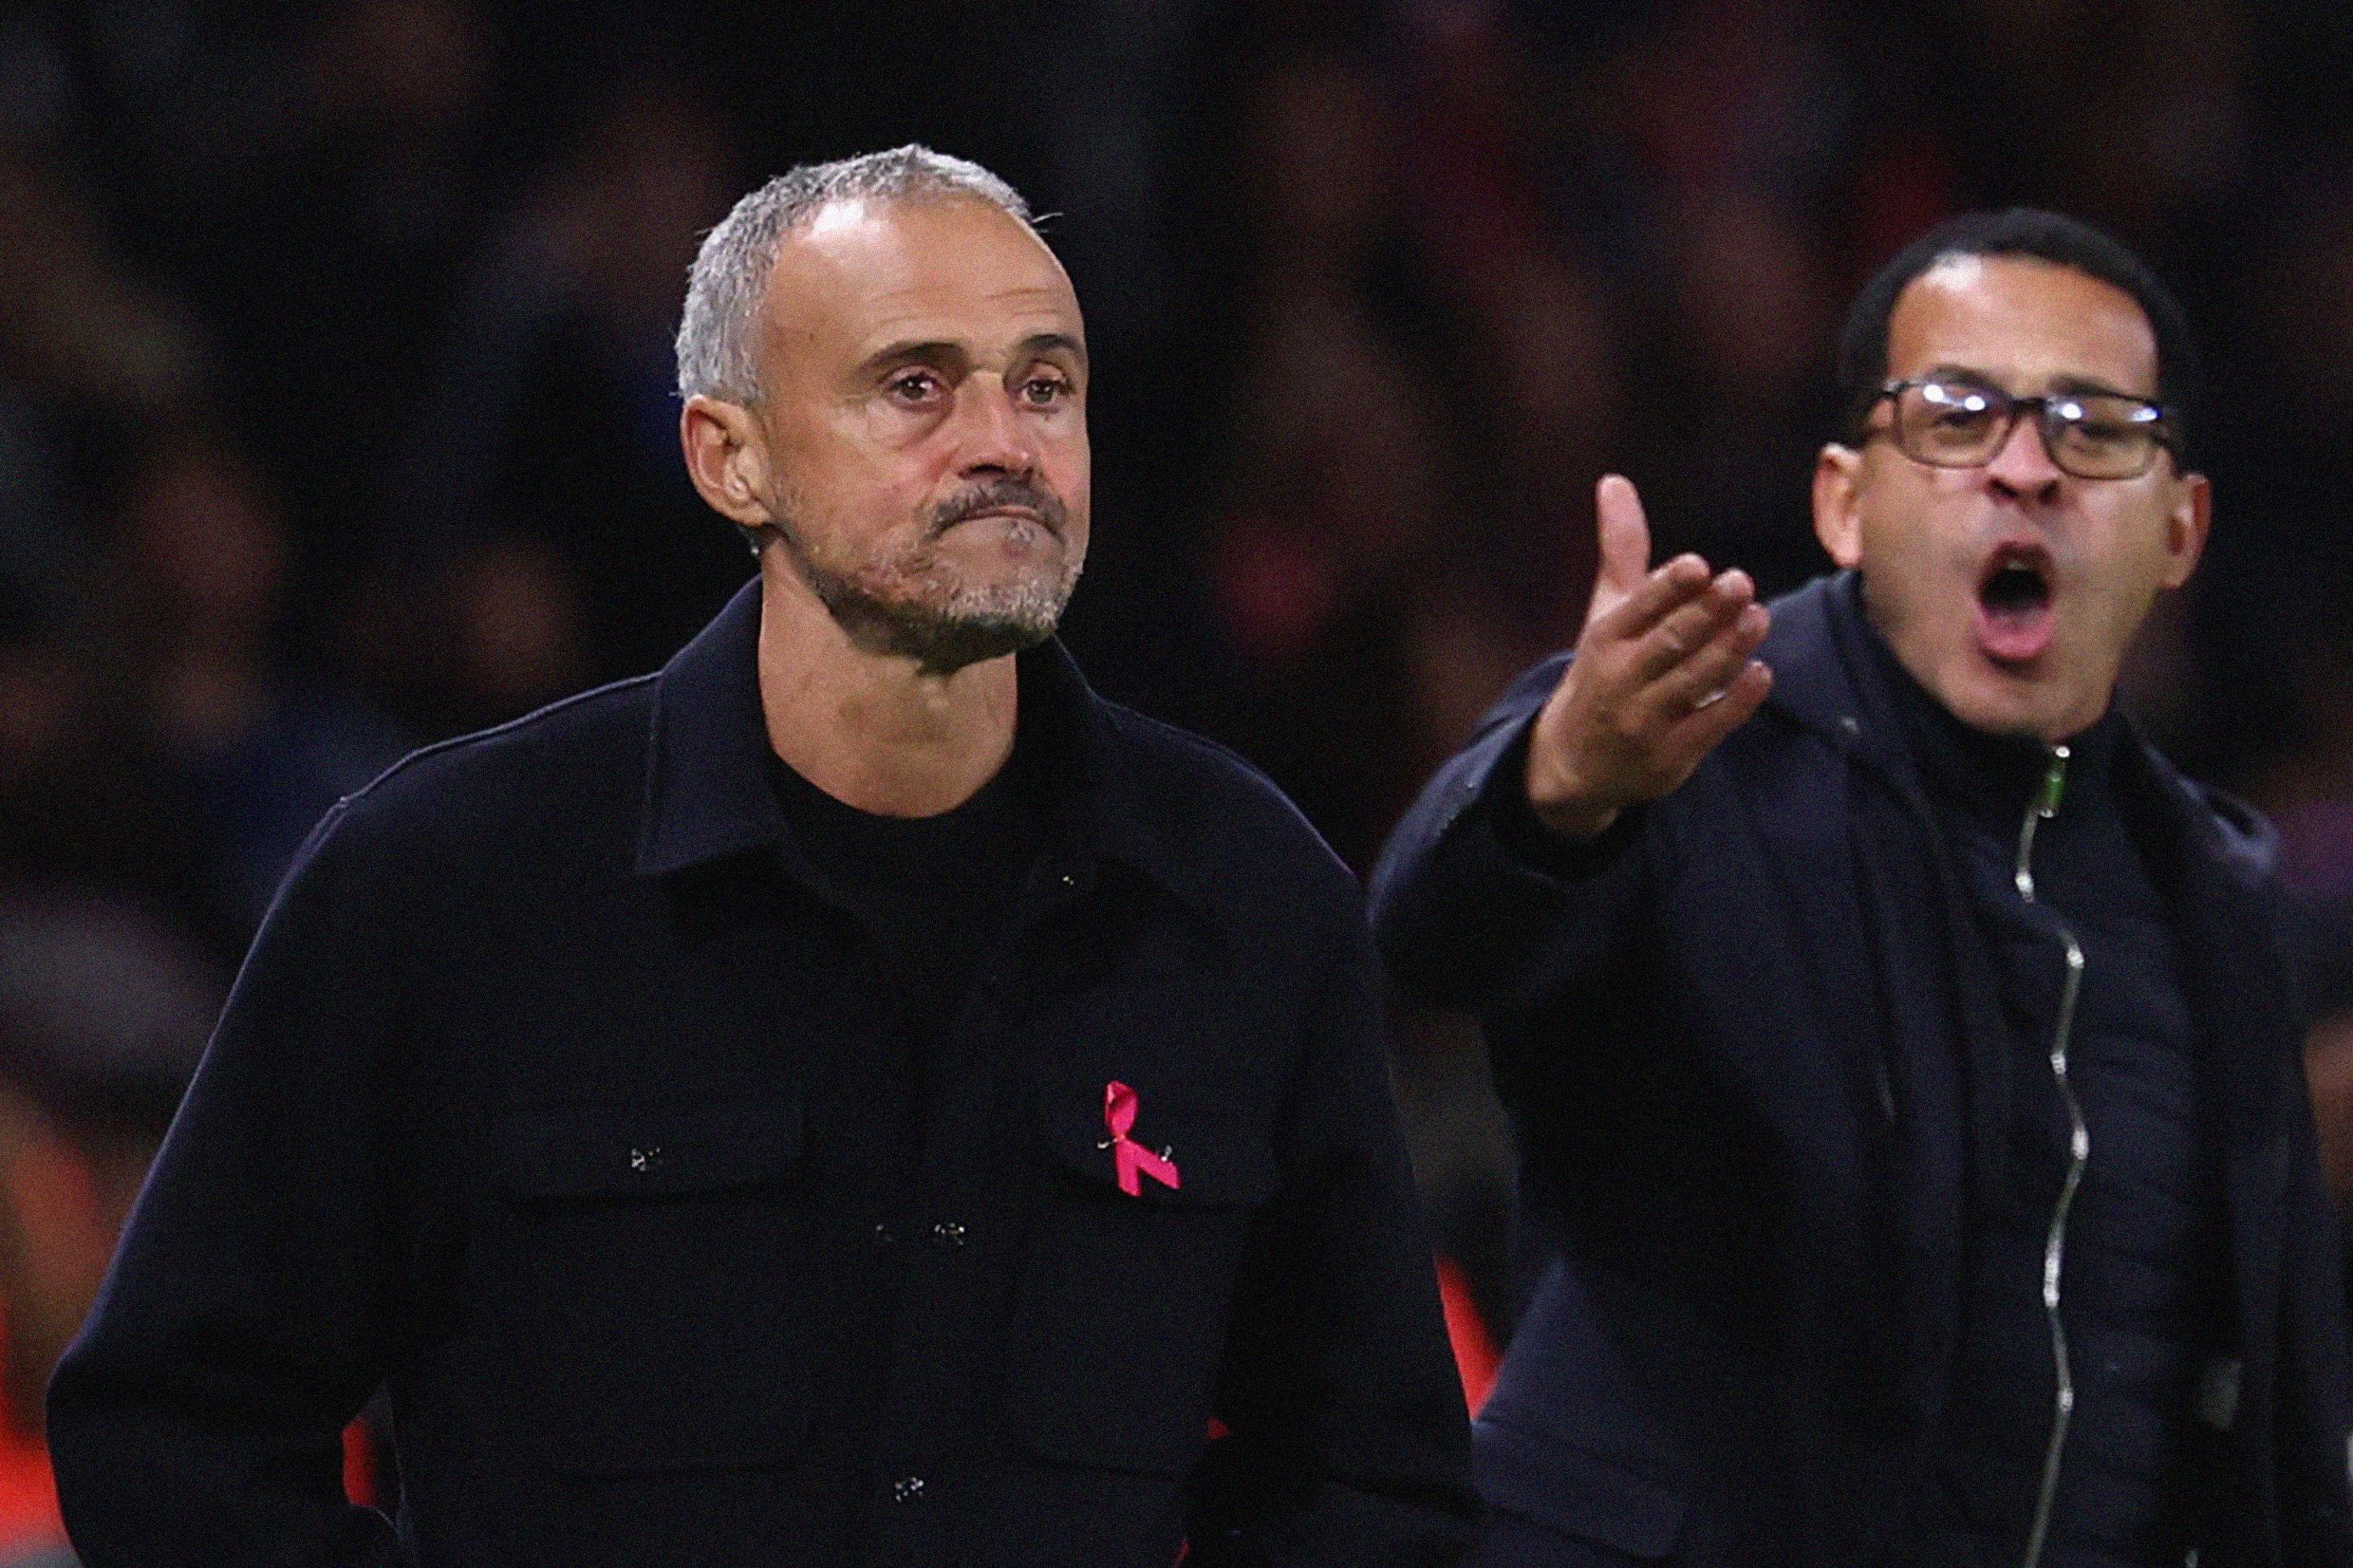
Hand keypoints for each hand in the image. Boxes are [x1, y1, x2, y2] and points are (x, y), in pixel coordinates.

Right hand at [1524, 475, 1772, 837]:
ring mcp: (1645, 721)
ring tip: (1759, 617)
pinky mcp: (1670, 757)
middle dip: (1705, 614)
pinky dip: (1737, 700)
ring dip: (1729, 649)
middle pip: (1669, 643)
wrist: (1574, 763)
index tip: (1698, 565)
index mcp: (1605, 639)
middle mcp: (1621, 679)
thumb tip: (1614, 481)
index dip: (1667, 589)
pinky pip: (1710, 726)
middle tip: (1741, 583)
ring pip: (1693, 682)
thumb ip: (1622, 549)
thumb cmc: (1603, 670)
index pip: (1637, 609)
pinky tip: (1761, 672)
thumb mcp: (1605, 612)